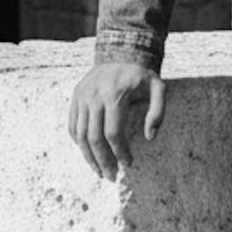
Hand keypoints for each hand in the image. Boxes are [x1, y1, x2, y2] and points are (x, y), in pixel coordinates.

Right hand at [68, 62, 165, 179]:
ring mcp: (82, 97)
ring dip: (88, 157)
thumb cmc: (141, 77)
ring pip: (79, 135)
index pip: (113, 133)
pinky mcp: (75, 98)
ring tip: (99, 172)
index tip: (128, 164)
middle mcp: (94, 96)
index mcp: (114, 94)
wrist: (119, 54)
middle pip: (94, 137)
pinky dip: (79, 143)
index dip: (119, 152)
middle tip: (111, 177)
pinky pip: (72, 126)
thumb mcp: (158, 89)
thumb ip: (158, 112)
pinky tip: (89, 154)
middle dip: (102, 161)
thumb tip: (150, 137)